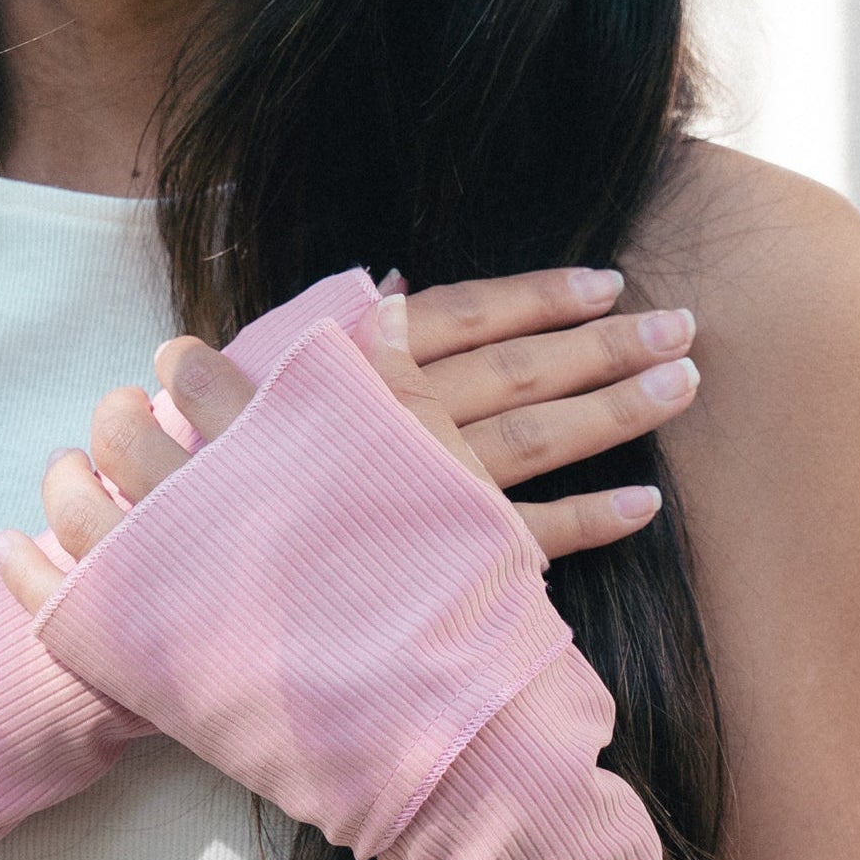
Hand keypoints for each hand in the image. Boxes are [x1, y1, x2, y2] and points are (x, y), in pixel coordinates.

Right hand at [0, 267, 696, 611]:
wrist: (176, 577)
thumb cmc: (208, 477)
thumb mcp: (256, 388)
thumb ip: (327, 338)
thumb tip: (389, 283)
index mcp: (359, 368)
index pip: (465, 316)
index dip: (537, 295)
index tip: (603, 282)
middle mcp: (403, 418)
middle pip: (524, 368)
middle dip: (608, 343)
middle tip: (683, 322)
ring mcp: (425, 489)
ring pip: (540, 436)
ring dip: (617, 408)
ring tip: (683, 382)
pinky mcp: (435, 558)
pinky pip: (529, 537)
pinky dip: (592, 518)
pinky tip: (646, 502)